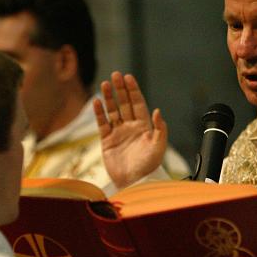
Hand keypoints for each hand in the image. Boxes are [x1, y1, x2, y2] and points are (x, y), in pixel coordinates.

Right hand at [93, 72, 166, 188]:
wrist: (135, 182)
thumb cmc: (149, 165)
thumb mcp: (158, 146)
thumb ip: (159, 128)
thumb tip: (157, 110)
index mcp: (144, 125)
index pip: (137, 103)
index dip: (133, 90)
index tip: (128, 78)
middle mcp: (130, 126)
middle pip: (124, 103)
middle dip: (120, 89)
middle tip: (115, 75)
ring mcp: (118, 132)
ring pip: (112, 111)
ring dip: (109, 98)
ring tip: (105, 84)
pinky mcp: (107, 141)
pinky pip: (102, 124)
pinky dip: (100, 113)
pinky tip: (97, 102)